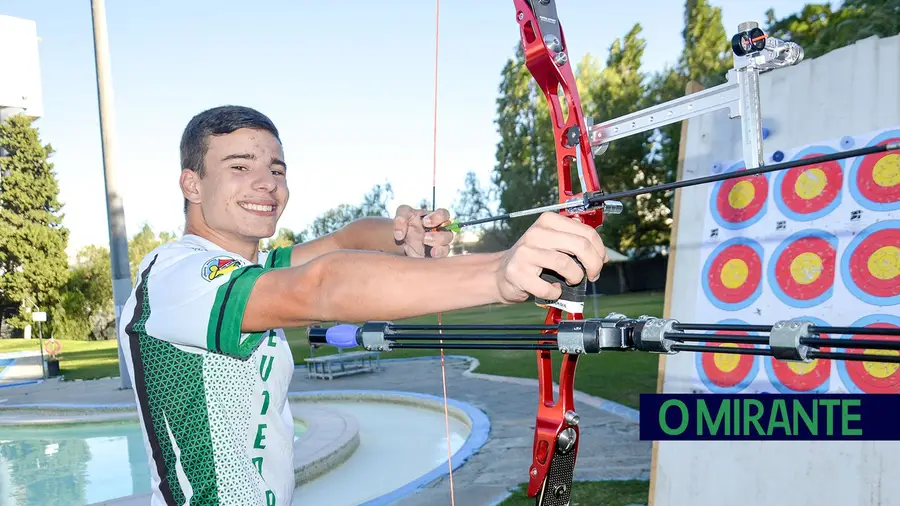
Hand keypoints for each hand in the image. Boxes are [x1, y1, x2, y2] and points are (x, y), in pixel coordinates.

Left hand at [393, 205, 453, 257]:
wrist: (400, 238)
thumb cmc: (405, 222)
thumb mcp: (401, 214)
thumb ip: (401, 217)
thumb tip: (399, 234)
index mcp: (435, 218)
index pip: (444, 214)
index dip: (438, 217)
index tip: (425, 222)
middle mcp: (439, 232)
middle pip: (448, 234)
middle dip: (437, 236)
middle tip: (425, 237)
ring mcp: (438, 245)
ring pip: (446, 247)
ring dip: (438, 247)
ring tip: (425, 246)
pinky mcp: (433, 256)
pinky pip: (441, 257)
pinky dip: (437, 256)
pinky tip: (431, 254)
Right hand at [494, 212, 608, 303]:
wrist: (501, 273)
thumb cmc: (533, 259)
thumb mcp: (553, 241)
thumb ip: (575, 240)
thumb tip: (601, 253)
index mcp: (548, 221)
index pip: (586, 232)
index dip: (600, 250)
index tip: (600, 261)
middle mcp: (536, 233)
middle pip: (580, 245)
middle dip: (594, 264)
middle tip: (593, 275)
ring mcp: (525, 253)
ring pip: (566, 264)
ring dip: (576, 278)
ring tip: (572, 280)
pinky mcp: (518, 274)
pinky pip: (548, 287)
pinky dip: (556, 292)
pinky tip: (553, 290)